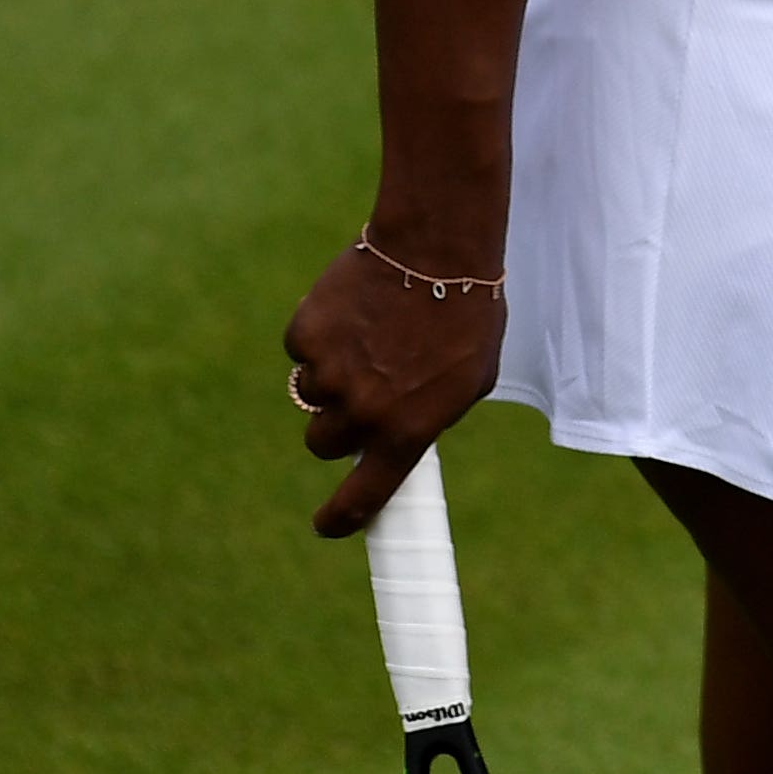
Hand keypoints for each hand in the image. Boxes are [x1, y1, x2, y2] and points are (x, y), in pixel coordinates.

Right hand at [282, 233, 506, 536]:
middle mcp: (362, 412)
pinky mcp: (304, 337)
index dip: (341, 517)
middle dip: (339, 424)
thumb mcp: (469, 380)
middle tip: (365, 390)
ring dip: (331, 376)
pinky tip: (357, 309)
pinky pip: (302, 351)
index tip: (328, 525)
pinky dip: (322, 336)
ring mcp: (328, 375)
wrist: (437, 249)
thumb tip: (400, 439)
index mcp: (407, 430)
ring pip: (311, 395)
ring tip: (373, 335)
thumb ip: (431, 417)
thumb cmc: (468, 313)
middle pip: (324, 443)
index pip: (363, 497)